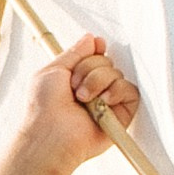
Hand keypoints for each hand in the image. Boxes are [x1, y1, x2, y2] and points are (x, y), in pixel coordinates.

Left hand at [11, 33, 140, 174]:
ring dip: (98, 82)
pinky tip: (103, 103)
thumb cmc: (43, 109)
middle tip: (73, 88)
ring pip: (116, 74)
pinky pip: (130, 91)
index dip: (94, 51)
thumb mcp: (53, 70)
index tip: (91, 51)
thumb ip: (75, 52)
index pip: (95, 54)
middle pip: (106, 61)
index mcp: (77, 78)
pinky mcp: (120, 115)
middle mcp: (93, 89)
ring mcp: (107, 102)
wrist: (50, 135)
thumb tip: (92, 39)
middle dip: (88, 69)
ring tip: (83, 99)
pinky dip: (117, 92)